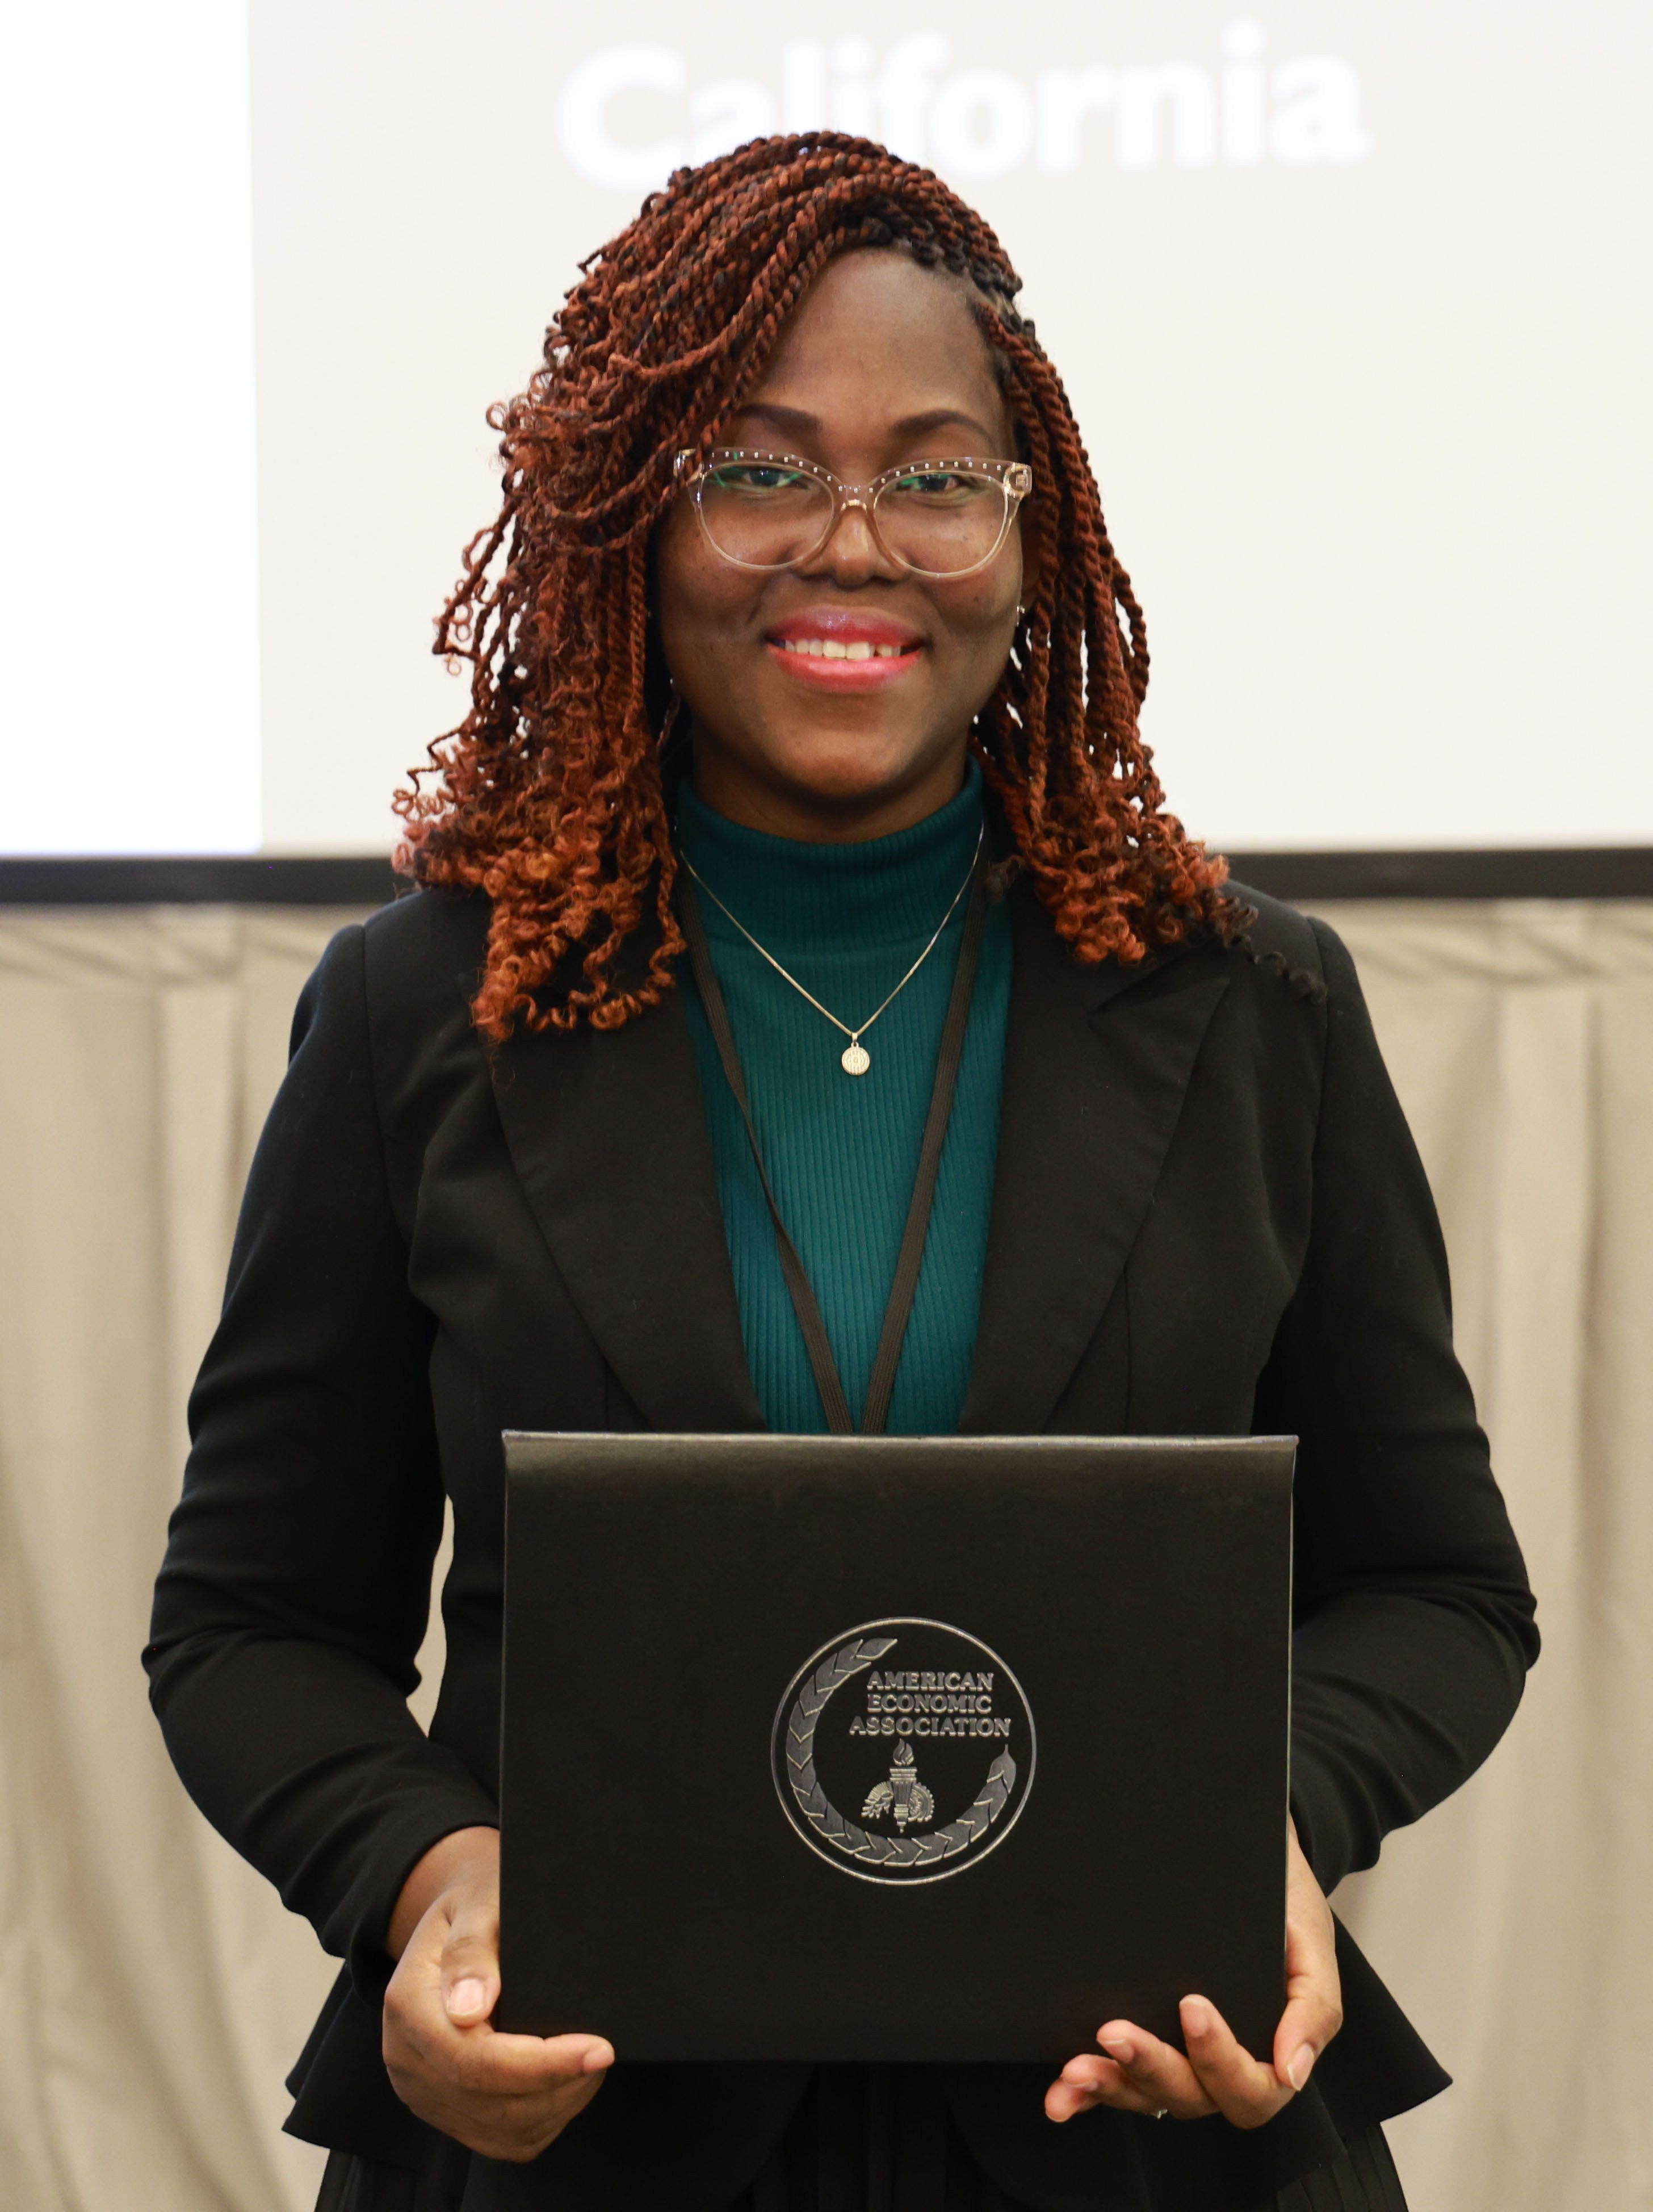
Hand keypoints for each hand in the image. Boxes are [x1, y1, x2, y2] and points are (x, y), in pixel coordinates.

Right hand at [382, 1827, 612, 2159]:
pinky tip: (565, 2086)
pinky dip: (540, 2122)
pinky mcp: (443, 2109)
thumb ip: (472, 1949)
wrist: (454, 1922)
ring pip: (498, 2131)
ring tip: (591, 2066)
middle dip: (558, 2087)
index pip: (474, 2060)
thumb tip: (470, 2010)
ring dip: (555, 2107)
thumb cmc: (476, 1904)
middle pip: (489, 2103)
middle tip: (605, 2053)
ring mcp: (421, 2089)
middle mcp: (405, 2058)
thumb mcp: (479, 1903)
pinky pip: (498, 2141)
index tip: (598, 2048)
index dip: (541, 2064)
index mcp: (408, 2005)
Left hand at [1044, 1818, 1341, 2129]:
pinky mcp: (1145, 2040)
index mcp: (1271, 2053)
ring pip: (1149, 2096)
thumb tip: (1292, 2072)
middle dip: (1150, 2070)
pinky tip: (1063, 2091)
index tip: (1193, 2006)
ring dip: (1111, 2087)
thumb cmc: (1285, 1907)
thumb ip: (1313, 2008)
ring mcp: (1180, 2059)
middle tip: (1115, 2032)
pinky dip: (1088, 2093)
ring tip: (1076, 2069)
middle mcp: (1221, 2065)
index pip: (1249, 2088)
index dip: (1220, 2060)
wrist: (1253, 1860)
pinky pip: (1119, 2080)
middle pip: (1191, 2097)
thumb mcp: (1311, 1945)